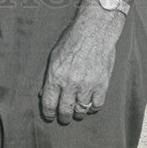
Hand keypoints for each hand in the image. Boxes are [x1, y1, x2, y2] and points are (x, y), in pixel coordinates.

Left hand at [39, 3, 122, 123]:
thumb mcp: (54, 56)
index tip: (50, 116)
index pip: (49, 103)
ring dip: (78, 112)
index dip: (48, 113)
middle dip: (63, 117)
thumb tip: (44, 94)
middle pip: (65, 111)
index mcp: (55, 75)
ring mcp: (87, 85)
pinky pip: (96, 106)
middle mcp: (70, 83)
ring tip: (77, 110)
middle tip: (64, 117)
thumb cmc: (72, 40)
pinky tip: (90, 102)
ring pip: (81, 111)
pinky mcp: (102, 85)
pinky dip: (92, 107)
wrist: (94, 30)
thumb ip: (50, 76)